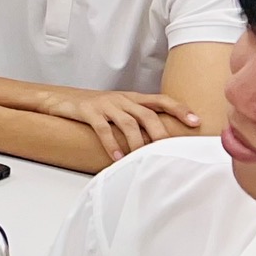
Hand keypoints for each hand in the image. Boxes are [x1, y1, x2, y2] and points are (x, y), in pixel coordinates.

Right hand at [36, 85, 198, 162]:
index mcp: (132, 97)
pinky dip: (112, 144)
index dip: (179, 109)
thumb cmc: (94, 107)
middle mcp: (121, 99)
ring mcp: (105, 104)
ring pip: (128, 123)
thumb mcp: (118, 107)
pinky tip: (117, 157)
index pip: (161, 100)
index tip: (195, 122)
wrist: (60, 98)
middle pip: (148, 114)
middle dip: (160, 133)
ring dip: (137, 143)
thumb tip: (161, 141)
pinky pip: (103, 128)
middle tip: (169, 151)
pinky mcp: (88, 112)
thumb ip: (137, 118)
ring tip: (142, 159)